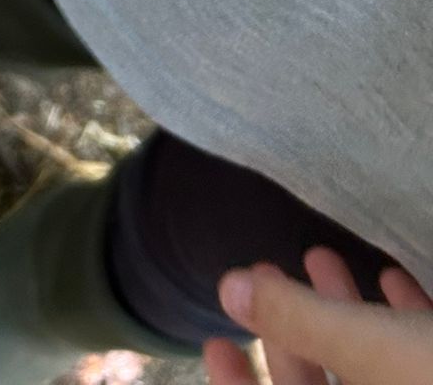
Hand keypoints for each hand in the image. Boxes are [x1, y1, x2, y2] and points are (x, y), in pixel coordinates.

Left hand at [206, 250, 432, 384]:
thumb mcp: (373, 347)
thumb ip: (300, 319)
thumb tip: (227, 289)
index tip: (216, 344)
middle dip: (293, 332)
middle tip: (268, 272)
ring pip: (371, 371)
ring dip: (345, 316)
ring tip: (322, 257)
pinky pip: (419, 359)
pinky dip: (401, 321)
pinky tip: (392, 279)